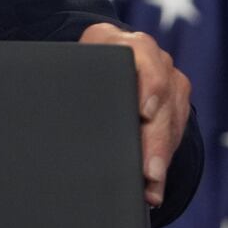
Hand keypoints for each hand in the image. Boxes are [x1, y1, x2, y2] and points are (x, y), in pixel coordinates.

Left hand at [78, 22, 190, 208]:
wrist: (107, 56)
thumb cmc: (83, 64)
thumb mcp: (75, 63)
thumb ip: (72, 78)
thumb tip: (49, 108)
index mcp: (119, 41)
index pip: (142, 55)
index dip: (147, 84)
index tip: (143, 112)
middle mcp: (152, 56)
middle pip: (162, 97)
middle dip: (155, 137)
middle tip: (148, 169)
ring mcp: (169, 78)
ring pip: (172, 119)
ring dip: (161, 155)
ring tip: (150, 184)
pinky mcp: (178, 102)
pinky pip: (176, 133)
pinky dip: (163, 161)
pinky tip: (154, 186)